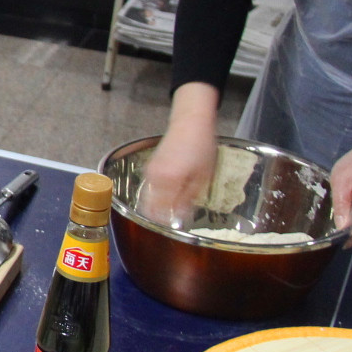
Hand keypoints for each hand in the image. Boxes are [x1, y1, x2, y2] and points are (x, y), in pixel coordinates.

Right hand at [142, 84, 220, 226]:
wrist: (190, 122)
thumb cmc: (202, 147)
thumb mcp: (203, 175)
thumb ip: (190, 197)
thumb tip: (181, 216)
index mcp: (169, 182)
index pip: (162, 212)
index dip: (168, 224)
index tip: (175, 230)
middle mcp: (154, 178)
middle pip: (149, 208)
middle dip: (158, 219)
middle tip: (170, 224)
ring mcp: (149, 172)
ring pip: (148, 199)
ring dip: (156, 208)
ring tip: (171, 211)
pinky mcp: (149, 167)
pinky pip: (149, 188)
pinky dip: (155, 196)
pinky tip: (168, 197)